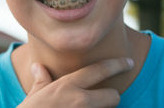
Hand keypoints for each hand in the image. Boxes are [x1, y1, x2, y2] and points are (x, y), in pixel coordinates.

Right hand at [18, 57, 133, 107]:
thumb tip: (38, 67)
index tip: (129, 62)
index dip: (118, 64)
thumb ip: (41, 80)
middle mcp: (80, 100)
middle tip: (104, 99)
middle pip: (114, 96)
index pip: (100, 69)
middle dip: (111, 98)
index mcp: (68, 86)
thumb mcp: (34, 96)